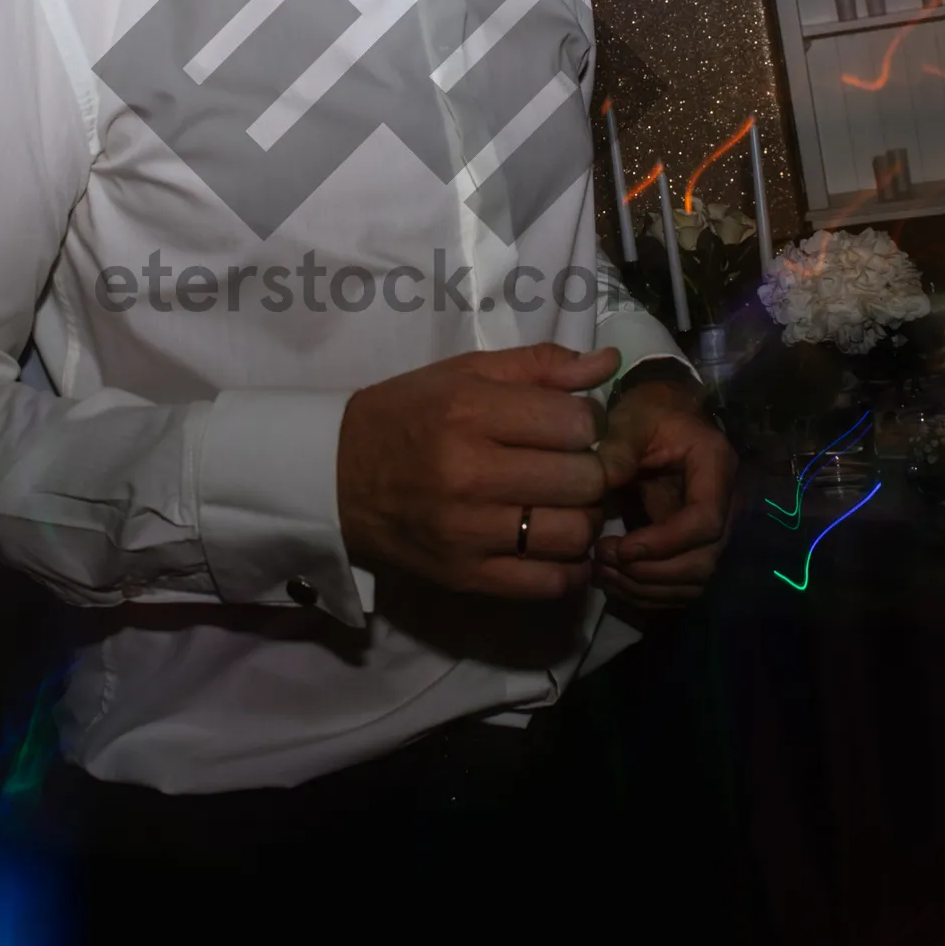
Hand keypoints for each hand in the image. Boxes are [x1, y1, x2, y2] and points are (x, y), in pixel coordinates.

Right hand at [337, 342, 619, 600]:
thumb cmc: (406, 414)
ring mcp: (468, 532)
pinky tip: (554, 543)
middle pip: (583, 479)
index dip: (587, 421)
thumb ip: (540, 366)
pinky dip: (568, 566)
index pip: (575, 422)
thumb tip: (609, 363)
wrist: (335, 476)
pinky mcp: (466, 577)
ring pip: (575, 533)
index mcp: (469, 412)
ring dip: (583, 517)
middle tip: (572, 465)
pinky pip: (549, 582)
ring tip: (562, 503)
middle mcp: (469, 473)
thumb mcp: (464, 373)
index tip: (570, 425)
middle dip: (591, 469)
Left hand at [593, 379, 736, 609]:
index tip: (623, 547)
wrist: (661, 415)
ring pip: (693, 582)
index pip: (706, 521)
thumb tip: (601, 482)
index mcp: (715, 466)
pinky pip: (680, 586)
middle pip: (703, 561)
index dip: (665, 542)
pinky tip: (612, 581)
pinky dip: (647, 593)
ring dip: (646, 589)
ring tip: (601, 572)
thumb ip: (618, 446)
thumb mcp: (631, 417)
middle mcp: (724, 504)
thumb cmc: (647, 411)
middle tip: (603, 560)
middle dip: (651, 572)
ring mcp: (711, 530)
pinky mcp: (693, 546)